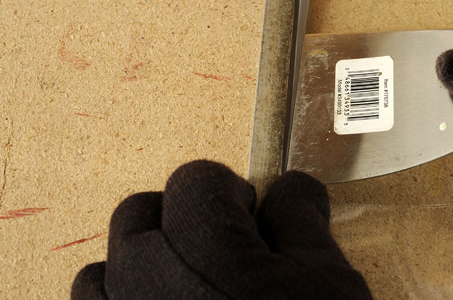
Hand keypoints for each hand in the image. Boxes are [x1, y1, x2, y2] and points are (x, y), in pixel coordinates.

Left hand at [71, 160, 371, 299]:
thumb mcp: (329, 286)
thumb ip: (301, 219)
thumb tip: (292, 185)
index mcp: (206, 253)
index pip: (195, 180)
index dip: (229, 193)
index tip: (252, 220)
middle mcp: (144, 286)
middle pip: (139, 214)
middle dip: (182, 221)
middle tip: (224, 256)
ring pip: (107, 263)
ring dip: (144, 264)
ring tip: (190, 294)